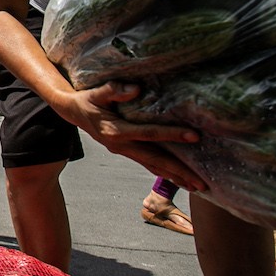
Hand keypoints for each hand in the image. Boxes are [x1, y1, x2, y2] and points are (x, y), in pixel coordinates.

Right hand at [63, 82, 206, 191]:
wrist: (72, 113)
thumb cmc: (87, 100)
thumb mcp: (97, 93)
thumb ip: (115, 90)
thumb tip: (136, 89)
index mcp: (116, 131)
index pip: (149, 133)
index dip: (172, 134)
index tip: (194, 136)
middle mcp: (121, 146)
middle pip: (155, 160)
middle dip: (180, 172)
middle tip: (202, 183)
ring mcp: (124, 152)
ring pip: (153, 167)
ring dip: (176, 178)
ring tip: (197, 187)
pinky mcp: (127, 152)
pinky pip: (149, 164)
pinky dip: (165, 173)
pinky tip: (180, 179)